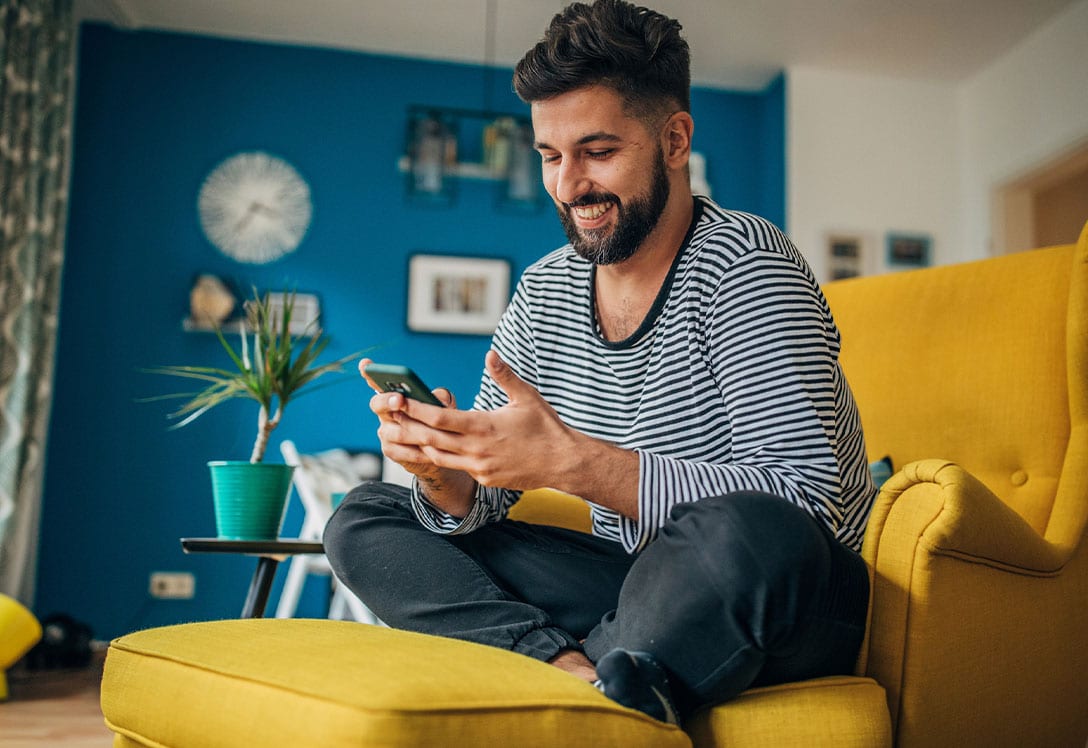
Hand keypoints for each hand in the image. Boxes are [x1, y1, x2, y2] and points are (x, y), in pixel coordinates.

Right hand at [358, 359, 473, 508]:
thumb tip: (437, 398)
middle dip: (387, 400)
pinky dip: (416, 450)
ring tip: (426, 430)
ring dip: (410, 430)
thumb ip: (441, 398)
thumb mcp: (445, 406)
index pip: (377, 382)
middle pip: (377, 404)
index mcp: (395, 396)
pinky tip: (429, 450)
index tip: (366, 364)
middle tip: (399, 399)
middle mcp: (385, 412)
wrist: (442, 450)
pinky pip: (400, 450)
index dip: (369, 373)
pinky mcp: (390, 450)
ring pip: (392, 430)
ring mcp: (385, 432)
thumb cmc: (440, 422)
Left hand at [402, 351, 580, 490]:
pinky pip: (456, 467)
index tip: (398, 400)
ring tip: (400, 432)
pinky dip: (441, 456)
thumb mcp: (527, 397)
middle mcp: (476, 449)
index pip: (439, 418)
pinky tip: (432, 447)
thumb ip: (505, 376)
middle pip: (430, 439)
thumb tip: (490, 355)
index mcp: (483, 426)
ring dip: (418, 444)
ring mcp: (479, 467)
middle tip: (387, 417)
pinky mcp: (484, 478)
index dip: (415, 409)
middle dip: (407, 427)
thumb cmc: (546, 427)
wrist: (563, 463)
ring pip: (438, 456)